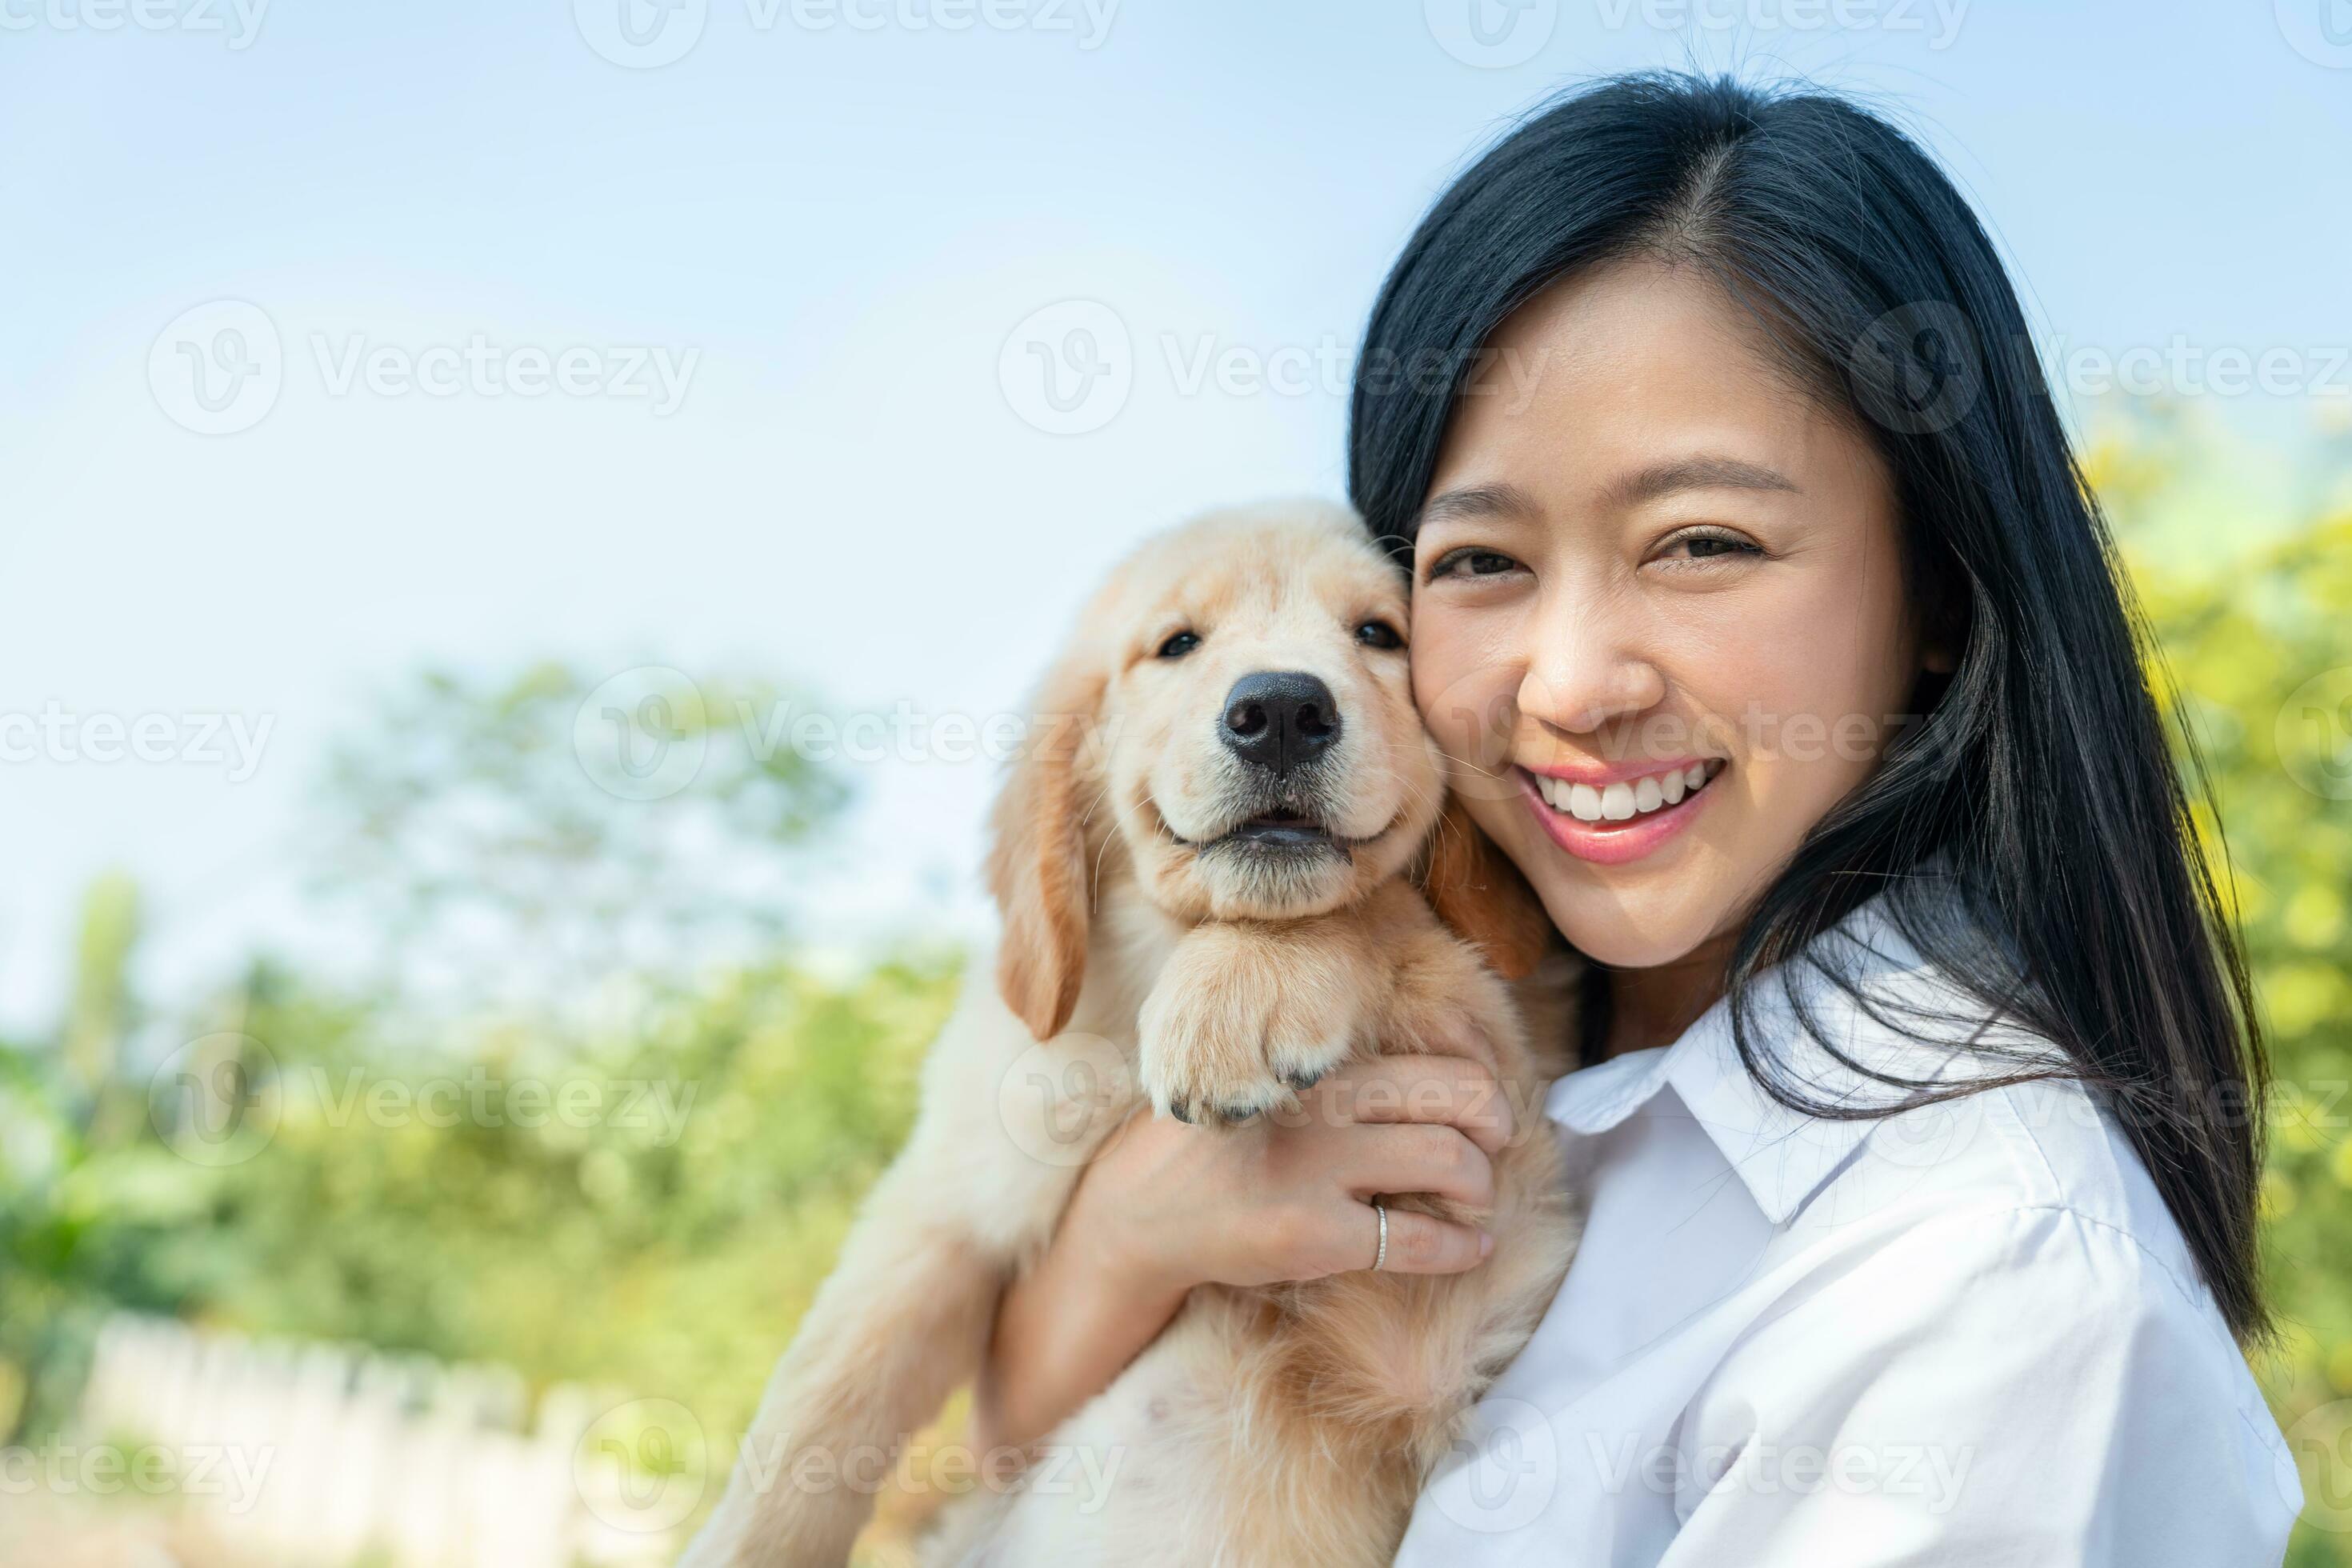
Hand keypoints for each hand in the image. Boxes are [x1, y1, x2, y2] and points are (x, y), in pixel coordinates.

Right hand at [1069, 1053, 1518, 1296]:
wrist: (1139, 1215)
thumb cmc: (1211, 1145)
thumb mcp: (1265, 1082)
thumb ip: (1331, 1072)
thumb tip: (1431, 1071)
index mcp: (1316, 1065)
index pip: (1432, 1057)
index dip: (1482, 1084)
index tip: (1488, 1107)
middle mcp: (1323, 1106)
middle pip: (1458, 1098)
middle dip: (1498, 1125)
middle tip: (1498, 1146)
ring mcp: (1318, 1171)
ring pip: (1450, 1162)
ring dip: (1483, 1186)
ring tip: (1477, 1200)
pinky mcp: (1312, 1235)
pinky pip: (1415, 1240)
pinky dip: (1460, 1247)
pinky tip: (1470, 1247)